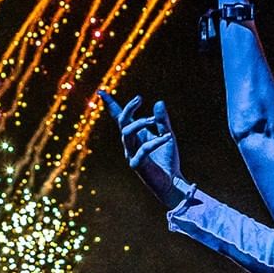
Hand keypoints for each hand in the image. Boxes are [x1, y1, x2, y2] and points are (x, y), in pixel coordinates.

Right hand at [99, 91, 184, 206]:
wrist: (172, 181)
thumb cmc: (167, 158)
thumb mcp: (167, 134)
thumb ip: (162, 120)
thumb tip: (159, 102)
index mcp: (135, 135)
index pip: (120, 117)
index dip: (111, 105)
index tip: (101, 91)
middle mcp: (130, 143)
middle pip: (122, 122)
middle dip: (128, 108)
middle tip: (139, 97)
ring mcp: (131, 154)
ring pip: (127, 134)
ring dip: (139, 123)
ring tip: (153, 120)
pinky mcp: (137, 165)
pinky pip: (142, 149)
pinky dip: (155, 141)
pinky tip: (166, 138)